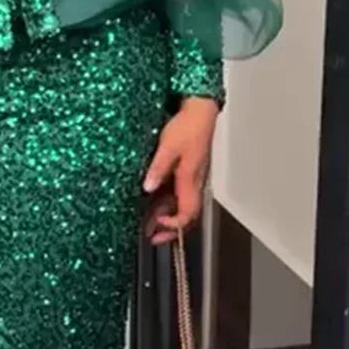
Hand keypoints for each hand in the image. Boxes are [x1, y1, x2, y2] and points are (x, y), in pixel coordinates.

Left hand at [142, 97, 217, 245]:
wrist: (199, 111)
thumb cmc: (188, 126)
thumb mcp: (168, 147)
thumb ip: (158, 169)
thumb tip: (148, 187)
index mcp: (191, 180)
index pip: (187, 213)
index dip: (173, 225)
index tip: (157, 227)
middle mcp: (194, 183)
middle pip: (186, 215)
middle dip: (170, 230)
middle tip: (152, 237)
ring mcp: (192, 178)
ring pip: (182, 206)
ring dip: (166, 217)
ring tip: (148, 224)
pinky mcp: (188, 172)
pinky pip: (179, 194)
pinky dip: (167, 203)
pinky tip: (154, 203)